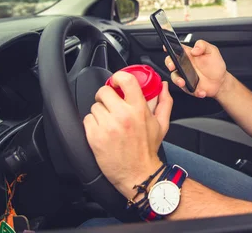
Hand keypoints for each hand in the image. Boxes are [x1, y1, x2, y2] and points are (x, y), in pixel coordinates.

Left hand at [83, 72, 173, 198]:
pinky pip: (87, 119)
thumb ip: (164, 103)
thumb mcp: (161, 124)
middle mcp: (122, 116)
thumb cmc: (148, 149)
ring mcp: (107, 126)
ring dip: (100, 112)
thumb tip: (164, 87)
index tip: (116, 82)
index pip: (126, 80)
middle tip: (110, 105)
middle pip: (104, 92)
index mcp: (138, 110)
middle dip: (106, 97)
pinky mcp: (95, 136)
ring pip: (94, 106)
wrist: (138, 174)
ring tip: (109, 122)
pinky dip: (92, 124)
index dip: (118, 77)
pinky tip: (102, 131)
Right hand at [165, 40, 228, 98]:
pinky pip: (186, 89)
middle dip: (169, 64)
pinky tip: (201, 91)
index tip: (166, 48)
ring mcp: (184, 76)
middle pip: (170, 62)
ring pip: (175, 77)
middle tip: (173, 66)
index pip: (176, 49)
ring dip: (177, 80)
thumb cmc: (215, 65)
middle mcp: (184, 65)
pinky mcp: (188, 87)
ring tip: (184, 82)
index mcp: (188, 55)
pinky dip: (194, 91)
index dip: (169, 47)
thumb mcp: (212, 51)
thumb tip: (194, 49)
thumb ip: (203, 45)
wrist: (220, 81)